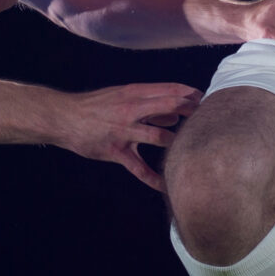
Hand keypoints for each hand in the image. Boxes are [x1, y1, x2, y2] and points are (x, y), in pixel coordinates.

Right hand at [55, 82, 204, 189]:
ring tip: (193, 150)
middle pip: (170, 107)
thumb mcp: (122, 96)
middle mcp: (131, 109)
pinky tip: (166, 185)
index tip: (210, 101)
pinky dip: (152, 178)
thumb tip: (177, 113)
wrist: (64, 117)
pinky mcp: (116, 151)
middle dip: (192, 114)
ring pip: (159, 136)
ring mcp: (124, 130)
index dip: (192, 95)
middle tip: (210, 121)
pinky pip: (138, 167)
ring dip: (177, 143)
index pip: (170, 90)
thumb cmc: (96, 106)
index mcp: (134, 93)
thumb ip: (150, 105)